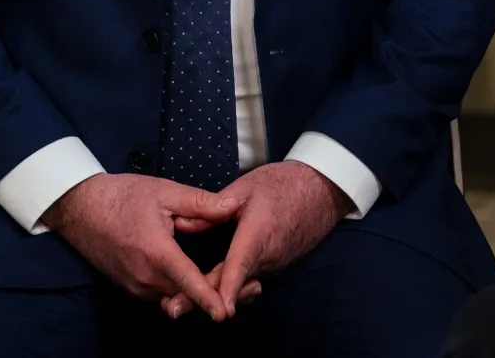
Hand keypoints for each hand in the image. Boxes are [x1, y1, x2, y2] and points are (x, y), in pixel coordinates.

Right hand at [40, 173, 240, 320]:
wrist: (80, 208)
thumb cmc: (120, 196)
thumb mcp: (163, 192)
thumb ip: (200, 203)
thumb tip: (232, 205)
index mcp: (157, 253)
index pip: (189, 283)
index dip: (209, 299)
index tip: (226, 313)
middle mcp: (145, 276)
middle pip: (186, 295)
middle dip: (213, 294)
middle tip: (248, 288)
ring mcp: (136, 285)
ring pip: (175, 295)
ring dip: (195, 293)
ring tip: (222, 281)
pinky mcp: (130, 287)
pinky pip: (161, 293)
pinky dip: (178, 289)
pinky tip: (189, 276)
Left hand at [162, 162, 347, 317]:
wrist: (320, 192)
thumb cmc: (282, 185)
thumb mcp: (245, 187)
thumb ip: (213, 207)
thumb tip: (183, 223)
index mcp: (258, 234)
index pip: (239, 265)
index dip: (227, 287)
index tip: (218, 309)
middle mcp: (267, 257)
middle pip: (233, 284)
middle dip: (205, 298)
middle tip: (174, 307)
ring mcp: (273, 265)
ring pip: (241, 285)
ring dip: (215, 294)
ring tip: (181, 303)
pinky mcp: (274, 267)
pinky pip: (249, 280)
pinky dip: (231, 287)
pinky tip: (211, 291)